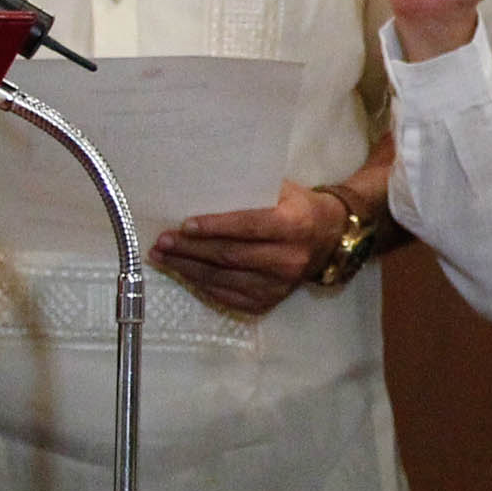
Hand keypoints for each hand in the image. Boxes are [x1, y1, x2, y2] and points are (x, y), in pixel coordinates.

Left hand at [151, 182, 356, 317]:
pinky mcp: (270, 302)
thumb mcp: (282, 190)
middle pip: (230, 256)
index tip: (184, 225)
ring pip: (224, 279)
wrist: (329, 239)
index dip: (214, 227)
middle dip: (191, 249)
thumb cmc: (297, 206)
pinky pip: (228, 296)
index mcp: (294, 225)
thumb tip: (200, 188)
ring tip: (162, 258)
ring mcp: (279, 285)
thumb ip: (249, 191)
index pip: (248, 227)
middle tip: (162, 242)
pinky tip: (184, 273)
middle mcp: (288, 258)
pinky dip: (202, 285)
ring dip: (188, 269)